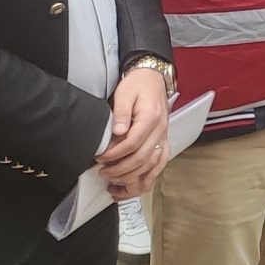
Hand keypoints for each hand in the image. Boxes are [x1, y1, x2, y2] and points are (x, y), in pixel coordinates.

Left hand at [97, 67, 171, 197]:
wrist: (153, 80)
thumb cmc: (138, 86)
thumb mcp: (125, 93)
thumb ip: (122, 113)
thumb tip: (118, 132)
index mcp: (151, 118)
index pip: (133, 143)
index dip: (114, 154)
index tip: (100, 158)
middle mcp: (160, 131)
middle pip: (142, 159)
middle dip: (120, 170)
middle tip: (103, 172)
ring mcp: (163, 138)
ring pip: (152, 167)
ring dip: (133, 179)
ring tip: (115, 183)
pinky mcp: (163, 143)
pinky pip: (160, 165)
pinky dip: (148, 179)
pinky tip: (134, 185)